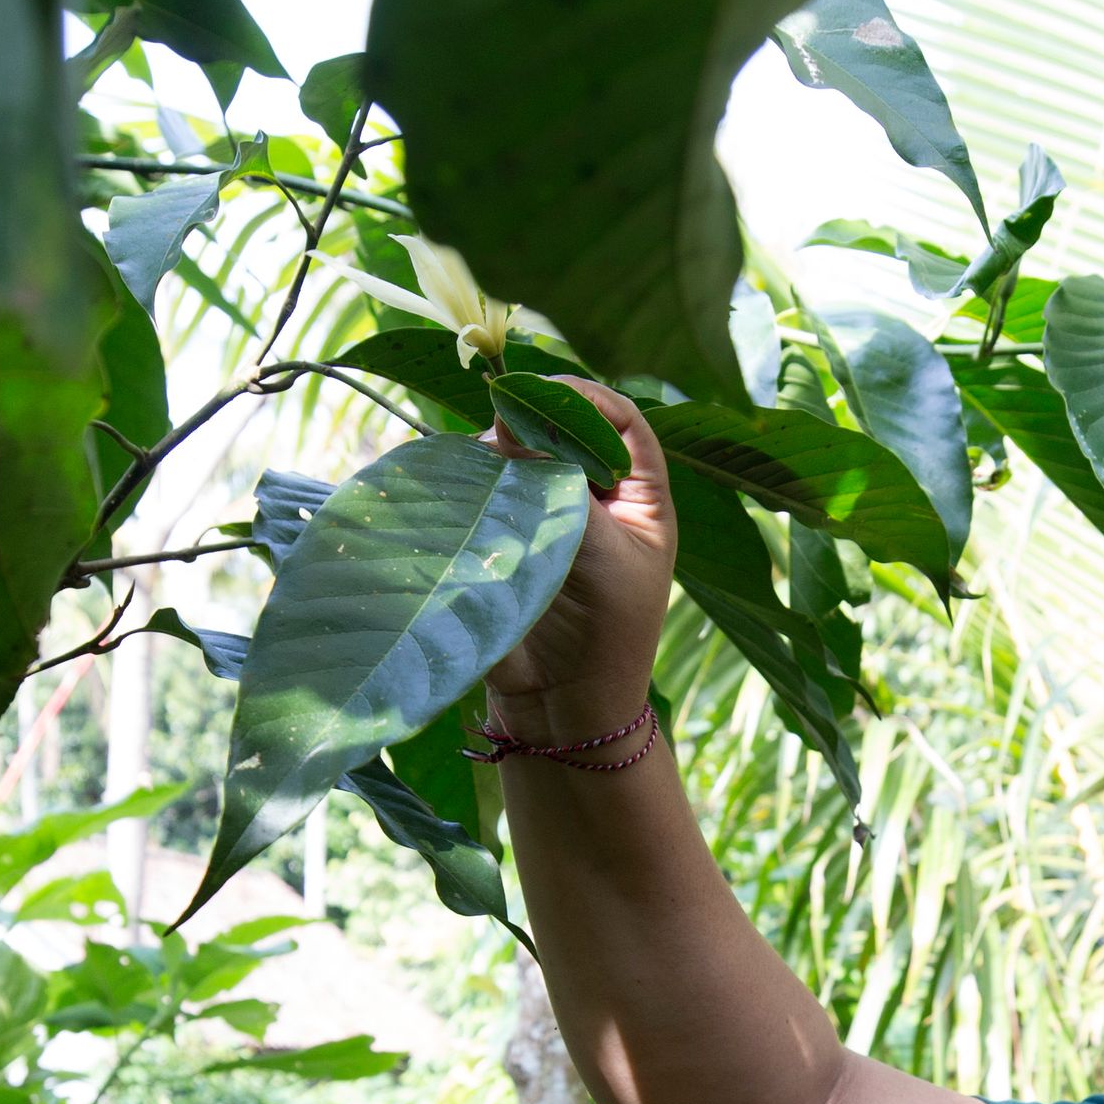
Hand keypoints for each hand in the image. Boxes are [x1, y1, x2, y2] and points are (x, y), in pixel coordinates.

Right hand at [484, 380, 677, 745]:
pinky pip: (490, 491)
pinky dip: (476, 480)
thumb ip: (558, 481)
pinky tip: (462, 479)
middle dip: (535, 421)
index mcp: (641, 498)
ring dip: (501, 452)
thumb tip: (507, 421)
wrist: (561, 707)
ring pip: (522, 457)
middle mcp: (596, 498)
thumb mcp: (598, 549)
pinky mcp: (506, 537)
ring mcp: (549, 516)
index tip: (544, 395)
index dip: (587, 399)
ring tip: (482, 463)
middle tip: (502, 430)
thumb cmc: (603, 633)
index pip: (621, 421)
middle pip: (566, 431)